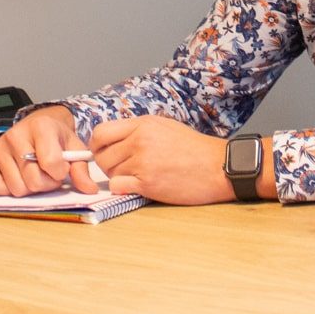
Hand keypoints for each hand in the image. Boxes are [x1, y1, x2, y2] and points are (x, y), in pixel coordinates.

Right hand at [0, 106, 105, 196]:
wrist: (38, 125)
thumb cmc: (56, 138)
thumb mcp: (74, 148)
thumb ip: (81, 169)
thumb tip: (89, 189)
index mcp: (41, 127)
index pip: (51, 163)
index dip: (61, 172)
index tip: (62, 167)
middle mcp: (16, 134)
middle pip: (33, 180)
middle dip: (46, 184)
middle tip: (49, 173)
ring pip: (17, 188)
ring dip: (29, 187)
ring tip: (35, 173)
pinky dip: (9, 188)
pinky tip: (18, 175)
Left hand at [88, 115, 242, 205]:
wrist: (218, 166)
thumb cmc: (194, 148)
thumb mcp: (165, 127)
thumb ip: (138, 131)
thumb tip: (113, 141)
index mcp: (143, 124)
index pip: (101, 133)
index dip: (97, 146)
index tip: (103, 152)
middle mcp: (140, 140)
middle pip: (102, 156)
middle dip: (108, 165)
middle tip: (122, 169)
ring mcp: (143, 162)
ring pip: (110, 173)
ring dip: (119, 177)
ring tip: (138, 176)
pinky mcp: (148, 183)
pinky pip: (118, 186)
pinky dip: (123, 188)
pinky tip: (138, 186)